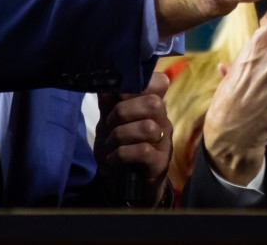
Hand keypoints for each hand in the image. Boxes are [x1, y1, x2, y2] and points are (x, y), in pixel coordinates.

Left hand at [95, 72, 173, 206]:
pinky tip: (112, 158)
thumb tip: (103, 80)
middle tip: (109, 123)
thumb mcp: (109, 124)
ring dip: (120, 135)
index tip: (119, 93)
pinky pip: (143, 151)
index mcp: (151, 108)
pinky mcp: (159, 163)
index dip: (141, 83)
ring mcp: (163, 143)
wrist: (125, 187)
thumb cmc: (120, 149)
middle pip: (154, 103)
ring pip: (147, 127)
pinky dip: (121, 153)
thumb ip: (108, 103)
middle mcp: (162, 122)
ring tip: (109, 144)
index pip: (160, 83)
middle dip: (124, 110)